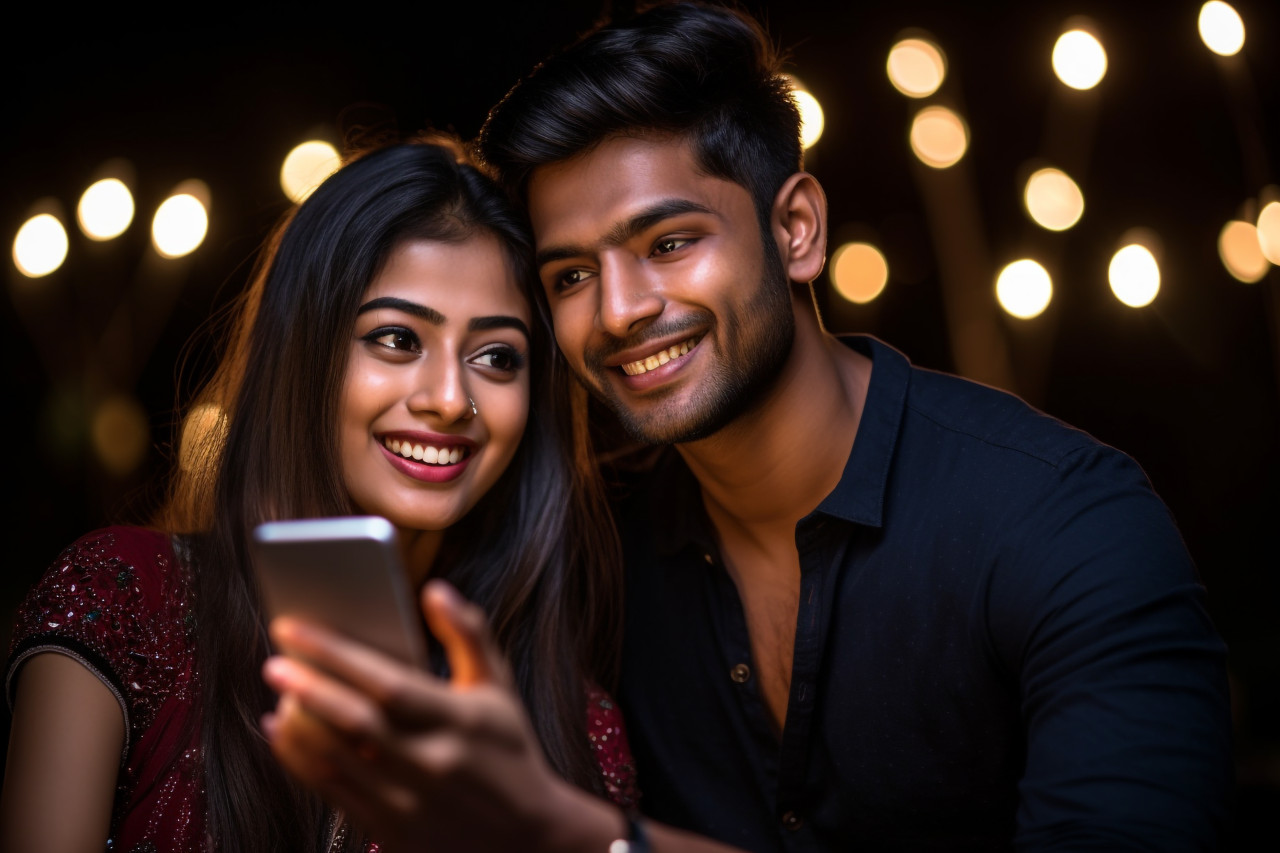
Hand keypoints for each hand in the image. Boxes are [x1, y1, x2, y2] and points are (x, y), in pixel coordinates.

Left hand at [261, 580, 621, 852]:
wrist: (526, 836)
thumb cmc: (508, 750)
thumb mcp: (499, 687)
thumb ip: (469, 634)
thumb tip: (434, 590)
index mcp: (461, 721)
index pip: (388, 682)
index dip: (337, 654)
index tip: (295, 629)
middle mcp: (433, 762)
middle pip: (355, 721)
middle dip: (307, 687)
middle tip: (274, 662)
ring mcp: (410, 802)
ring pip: (336, 759)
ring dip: (298, 724)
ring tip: (280, 693)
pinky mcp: (392, 832)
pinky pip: (332, 793)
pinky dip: (299, 760)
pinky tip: (282, 733)